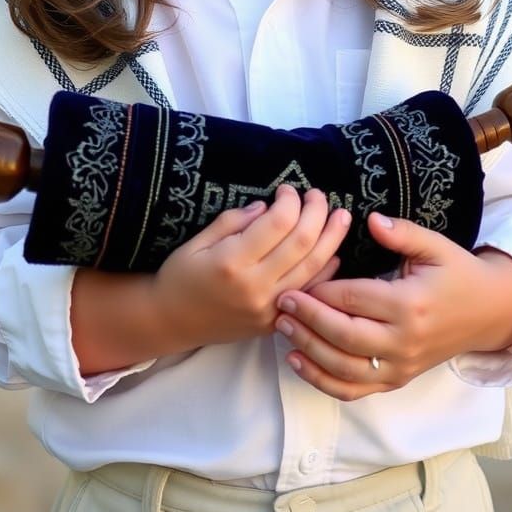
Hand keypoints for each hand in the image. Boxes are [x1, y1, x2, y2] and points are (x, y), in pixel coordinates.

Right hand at [153, 184, 351, 347]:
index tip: (287, 189)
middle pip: (302, 244)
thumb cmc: (180, 276)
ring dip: (331, 240)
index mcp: (232, 261)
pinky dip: (325, 272)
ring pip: (313, 269)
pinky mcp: (275, 322)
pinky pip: (308, 293)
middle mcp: (255, 286)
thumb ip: (234, 221)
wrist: (170, 322)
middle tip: (318, 196)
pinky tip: (333, 253)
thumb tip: (267, 207)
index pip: (278, 223)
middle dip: (317, 214)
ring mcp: (269, 308)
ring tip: (341, 218)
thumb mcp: (198, 241)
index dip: (290, 201)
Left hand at [273, 213, 511, 401]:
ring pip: (344, 368)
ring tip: (282, 327)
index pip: (354, 298)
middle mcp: (404, 341)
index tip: (295, 279)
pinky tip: (298, 362)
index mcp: (410, 304)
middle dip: (308, 319)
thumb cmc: (458, 273)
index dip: (321, 290)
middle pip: (344, 336)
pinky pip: (355, 390)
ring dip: (309, 350)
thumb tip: (370, 220)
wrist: (489, 313)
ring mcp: (400, 367)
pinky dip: (323, 381)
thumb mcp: (436, 246)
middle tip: (281, 301)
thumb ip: (402, 232)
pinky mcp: (397, 381)